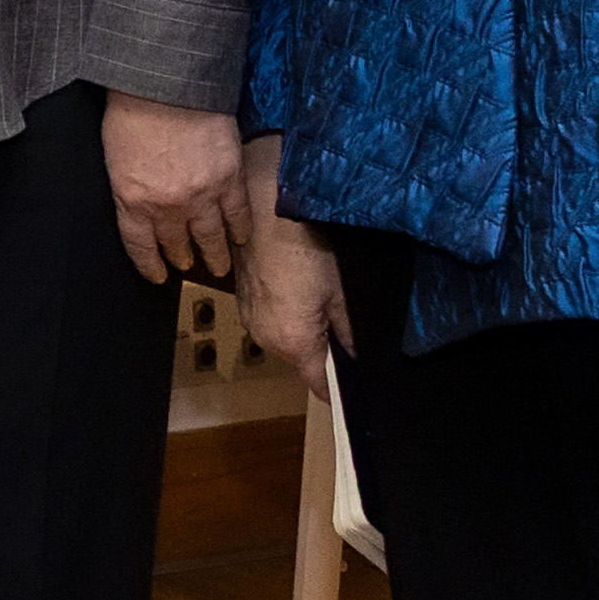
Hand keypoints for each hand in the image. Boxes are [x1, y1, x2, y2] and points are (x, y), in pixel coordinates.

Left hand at [104, 92, 246, 284]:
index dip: (150, 264)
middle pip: (176, 244)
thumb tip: (137, 199)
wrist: (166, 85)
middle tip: (187, 267)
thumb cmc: (132, 111)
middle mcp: (167, 207)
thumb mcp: (114, 156)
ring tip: (217, 265)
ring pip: (211, 238)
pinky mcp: (230, 180)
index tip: (157, 275)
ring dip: (214, 255)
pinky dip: (240, 230)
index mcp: (132, 201)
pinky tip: (241, 238)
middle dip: (181, 259)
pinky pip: (238, 215)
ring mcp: (202, 196)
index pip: (140, 246)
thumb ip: (127, 185)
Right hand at [229, 136, 343, 372]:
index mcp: (293, 342)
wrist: (266, 210)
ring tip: (320, 302)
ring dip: (302, 331)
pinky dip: (285, 314)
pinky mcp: (242, 301)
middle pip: (300, 362)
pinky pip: (269, 320)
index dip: (339, 389)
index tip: (356, 386)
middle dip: (322, 352)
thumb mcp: (341, 292)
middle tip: (344, 327)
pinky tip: (297, 288)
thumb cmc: (306, 248)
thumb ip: (349, 331)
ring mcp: (250, 320)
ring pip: (285, 340)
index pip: (319, 385)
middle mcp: (266, 339)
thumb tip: (355, 353)